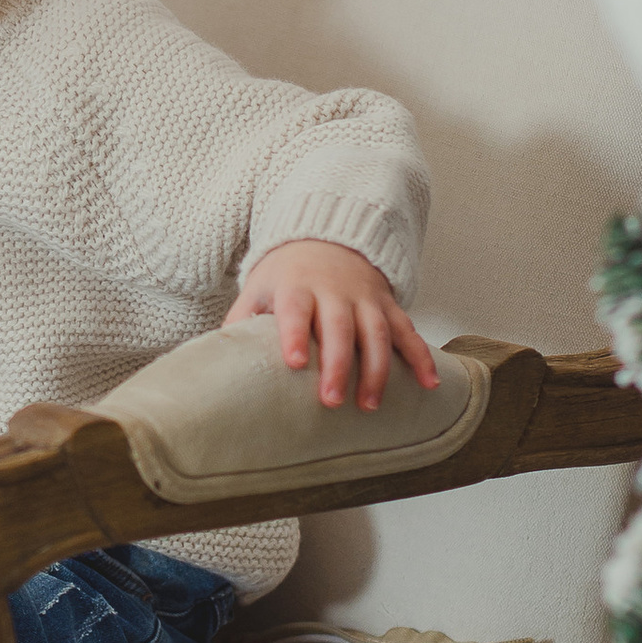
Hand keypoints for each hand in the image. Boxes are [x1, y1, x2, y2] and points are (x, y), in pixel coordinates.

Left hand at [226, 238, 439, 411]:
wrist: (329, 237)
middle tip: (331, 400)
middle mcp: (334, 293)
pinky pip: (407, 332)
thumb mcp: (258, 287)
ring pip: (376, 334)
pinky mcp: (387, 306)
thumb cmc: (287, 275)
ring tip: (370, 405)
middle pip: (339, 328)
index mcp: (297, 287)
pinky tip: (429, 384)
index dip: (294, 335)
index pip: (295, 311)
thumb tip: (212, 358)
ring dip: (377, 370)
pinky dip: (421, 357)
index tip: (293, 362)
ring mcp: (365, 299)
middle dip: (337, 364)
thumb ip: (241, 319)